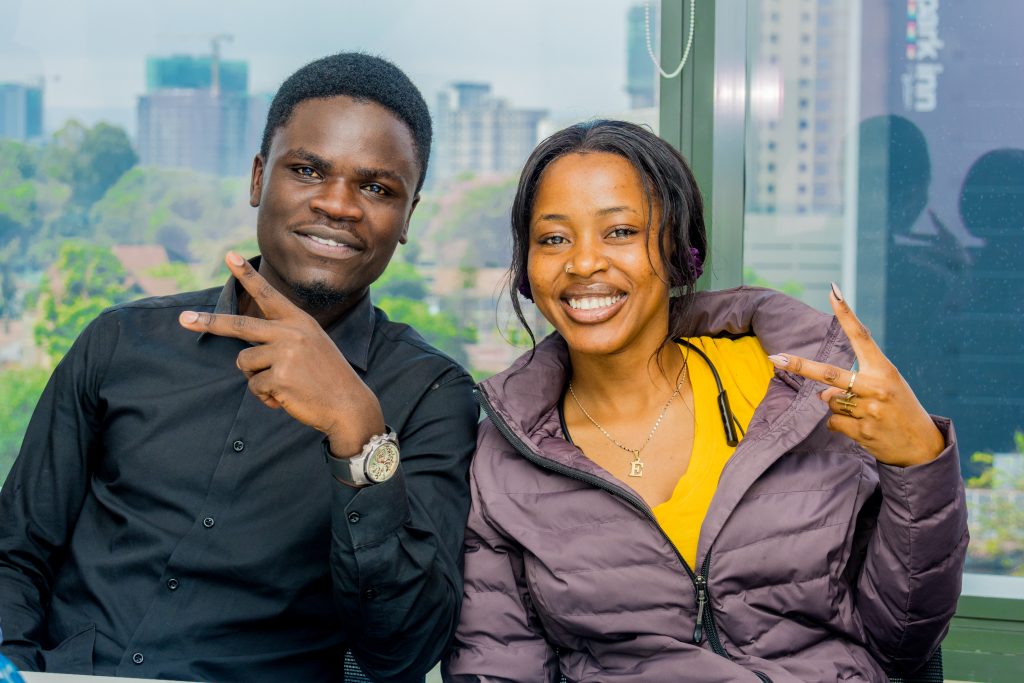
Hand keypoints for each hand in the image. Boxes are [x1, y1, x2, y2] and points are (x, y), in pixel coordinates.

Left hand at [178, 252, 384, 457]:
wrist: (349, 404)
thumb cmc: (327, 377)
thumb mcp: (310, 346)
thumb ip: (280, 341)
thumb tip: (241, 358)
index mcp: (299, 321)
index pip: (268, 294)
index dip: (247, 275)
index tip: (229, 256)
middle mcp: (291, 332)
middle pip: (239, 325)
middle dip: (208, 323)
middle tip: (183, 319)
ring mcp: (285, 354)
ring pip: (244, 363)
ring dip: (256, 378)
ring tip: (283, 383)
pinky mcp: (279, 377)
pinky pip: (254, 387)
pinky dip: (266, 397)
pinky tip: (288, 397)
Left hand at [768, 283, 944, 466]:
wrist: (922, 446)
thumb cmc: (899, 409)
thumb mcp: (886, 386)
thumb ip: (854, 384)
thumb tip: (822, 395)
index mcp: (884, 369)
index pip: (861, 336)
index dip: (846, 313)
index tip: (833, 292)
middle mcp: (876, 386)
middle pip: (828, 373)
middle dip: (799, 366)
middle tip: (775, 358)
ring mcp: (869, 409)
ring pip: (829, 402)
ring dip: (838, 407)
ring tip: (865, 414)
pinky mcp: (862, 431)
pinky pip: (833, 423)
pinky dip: (841, 425)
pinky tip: (862, 428)